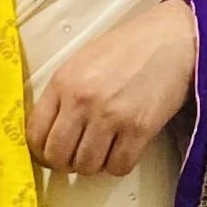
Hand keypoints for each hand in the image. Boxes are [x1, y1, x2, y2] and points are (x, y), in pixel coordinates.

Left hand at [26, 0, 197, 177]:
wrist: (171, 40)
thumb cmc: (126, 49)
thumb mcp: (82, 62)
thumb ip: (62, 94)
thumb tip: (50, 132)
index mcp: (63, 82)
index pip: (35, 134)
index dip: (41, 152)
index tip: (51, 154)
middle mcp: (83, 101)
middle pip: (58, 156)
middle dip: (65, 163)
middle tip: (77, 157)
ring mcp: (111, 117)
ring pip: (87, 166)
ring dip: (93, 165)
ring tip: (103, 149)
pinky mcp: (140, 129)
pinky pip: (118, 167)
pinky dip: (118, 165)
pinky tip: (123, 149)